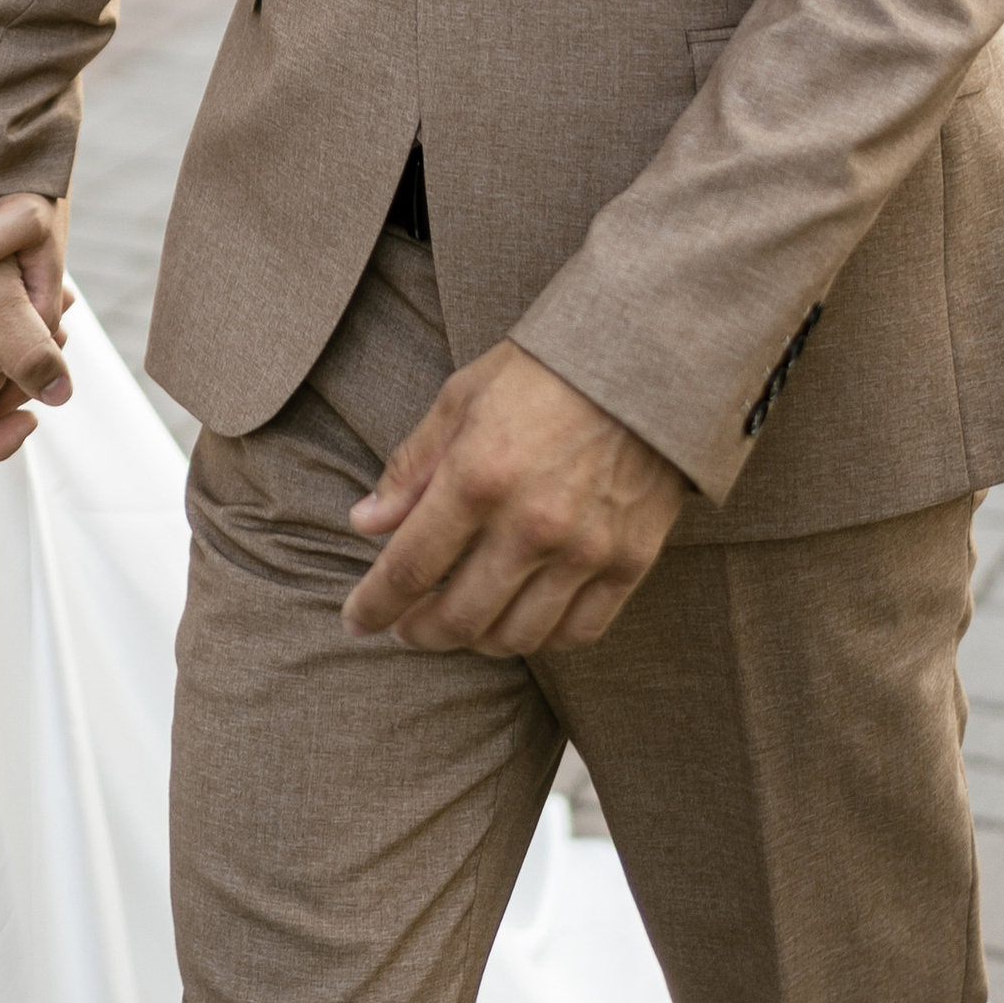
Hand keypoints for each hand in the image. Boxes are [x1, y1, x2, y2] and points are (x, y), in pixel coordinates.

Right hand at [0, 175, 73, 463]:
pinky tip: (34, 279)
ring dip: (20, 339)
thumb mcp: (2, 274)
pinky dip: (10, 315)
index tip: (35, 400)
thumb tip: (55, 398)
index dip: (2, 428)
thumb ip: (22, 344)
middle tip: (58, 313)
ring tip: (54, 293)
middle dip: (21, 371)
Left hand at [344, 341, 685, 657]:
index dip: (375, 604)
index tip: (357, 620)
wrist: (646, 360)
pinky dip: (542, 640)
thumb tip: (366, 523)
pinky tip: (520, 622)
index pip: (409, 567)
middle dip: (420, 633)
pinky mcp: (630, 561)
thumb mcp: (461, 399)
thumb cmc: (544, 371)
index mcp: (477, 477)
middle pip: (460, 617)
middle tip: (406, 629)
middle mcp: (530, 524)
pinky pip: (578, 632)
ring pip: (517, 636)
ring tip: (461, 625)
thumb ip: (411, 467)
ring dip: (477, 642)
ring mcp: (584, 549)